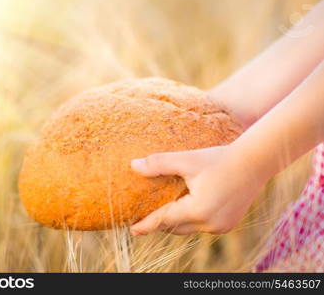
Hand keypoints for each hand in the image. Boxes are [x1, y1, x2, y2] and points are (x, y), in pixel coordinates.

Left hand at [129, 145, 264, 235]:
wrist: (256, 161)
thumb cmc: (219, 158)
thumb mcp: (186, 160)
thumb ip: (159, 164)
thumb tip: (133, 165)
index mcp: (198, 210)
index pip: (164, 220)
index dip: (147, 225)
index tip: (132, 230)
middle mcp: (210, 224)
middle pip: (176, 227)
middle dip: (160, 223)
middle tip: (144, 218)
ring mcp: (222, 226)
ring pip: (189, 228)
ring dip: (176, 221)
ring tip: (163, 212)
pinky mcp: (229, 224)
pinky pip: (203, 226)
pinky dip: (191, 219)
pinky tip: (185, 208)